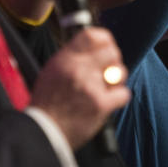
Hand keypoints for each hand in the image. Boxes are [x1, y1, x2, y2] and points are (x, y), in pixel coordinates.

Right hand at [30, 28, 129, 149]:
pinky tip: (107, 103)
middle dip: (114, 61)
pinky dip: (118, 99)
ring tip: (106, 89)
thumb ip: (72, 57)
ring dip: (117, 80)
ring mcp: (91, 86)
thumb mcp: (53, 71)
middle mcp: (79, 68)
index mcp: (66, 59)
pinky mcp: (100, 104)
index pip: (92, 36)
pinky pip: (123, 93)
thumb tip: (93, 48)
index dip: (105, 40)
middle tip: (108, 72)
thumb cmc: (48, 103)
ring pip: (120, 72)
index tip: (107, 47)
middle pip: (112, 52)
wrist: (44, 131)